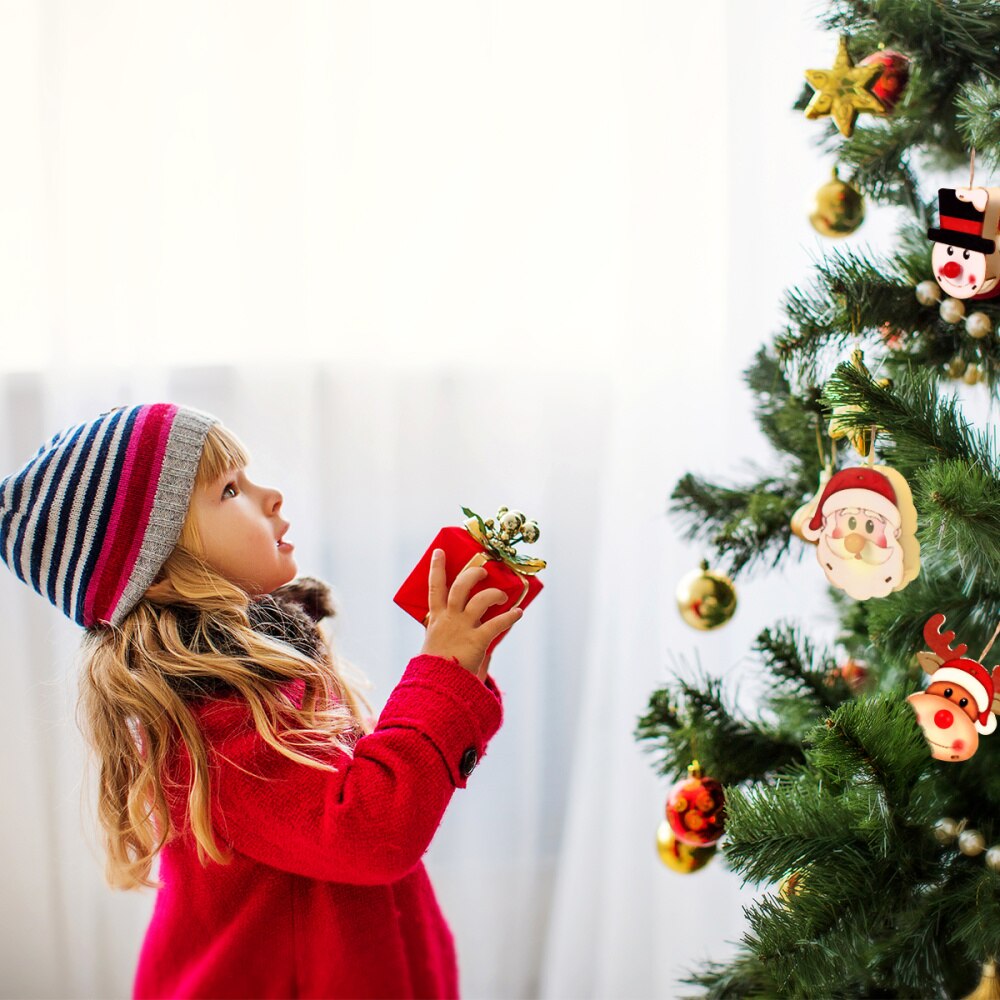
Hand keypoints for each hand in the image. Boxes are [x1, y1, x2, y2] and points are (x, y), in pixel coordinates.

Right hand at [420, 549, 522, 679]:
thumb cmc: (437, 667)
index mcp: (436, 618)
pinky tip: (518, 613)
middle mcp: (449, 619)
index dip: (436, 567)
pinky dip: (510, 617)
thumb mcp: (437, 644)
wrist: (435, 686)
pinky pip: (497, 624)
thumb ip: (451, 634)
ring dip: (495, 593)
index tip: (440, 551)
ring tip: (503, 595)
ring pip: (480, 600)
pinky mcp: (476, 641)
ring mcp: (463, 628)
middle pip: (460, 586)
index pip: (434, 587)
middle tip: (483, 571)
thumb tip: (474, 632)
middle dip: (473, 574)